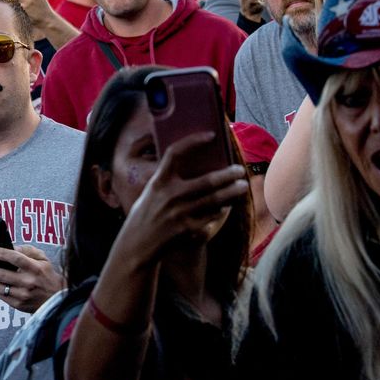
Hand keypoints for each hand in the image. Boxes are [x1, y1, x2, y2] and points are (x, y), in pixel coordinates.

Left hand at [0, 244, 64, 313]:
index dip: (2, 254)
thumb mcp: (43, 259)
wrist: (56, 300)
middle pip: (2, 275)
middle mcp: (28, 282)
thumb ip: (27, 250)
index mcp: (35, 268)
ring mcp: (23, 295)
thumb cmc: (47, 275)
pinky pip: (1, 295)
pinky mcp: (18, 305)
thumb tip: (10, 247)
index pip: (16, 259)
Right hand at [113, 132, 248, 269]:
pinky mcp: (188, 230)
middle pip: (207, 181)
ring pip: (215, 199)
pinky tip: (227, 205)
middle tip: (240, 170)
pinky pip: (211, 216)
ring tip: (242, 186)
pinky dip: (221, 209)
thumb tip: (197, 166)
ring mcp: (180, 214)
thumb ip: (169, 180)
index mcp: (158, 182)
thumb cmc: (145, 215)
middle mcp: (169, 196)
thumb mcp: (151, 193)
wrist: (136, 245)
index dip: (193, 141)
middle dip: (228, 174)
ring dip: (232, 192)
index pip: (175, 153)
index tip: (211, 135)